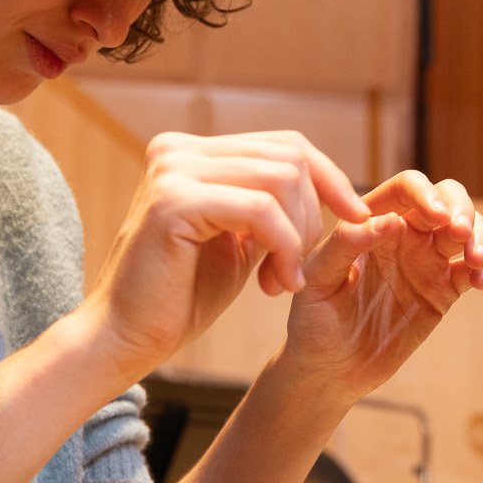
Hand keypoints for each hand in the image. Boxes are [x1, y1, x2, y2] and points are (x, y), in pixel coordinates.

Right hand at [80, 131, 369, 379]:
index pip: (283, 144)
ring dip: (298, 238)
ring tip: (283, 282)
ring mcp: (172, 170)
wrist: (125, 338)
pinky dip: (283, 247)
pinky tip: (276, 284)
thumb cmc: (180, 298)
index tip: (357, 218)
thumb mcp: (239, 240)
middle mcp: (177, 150)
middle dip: (314, 215)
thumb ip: (270, 206)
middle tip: (299, 270)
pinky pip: (260, 210)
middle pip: (288, 156)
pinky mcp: (173, 201)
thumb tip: (329, 184)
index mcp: (191, 153)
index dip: (330, 179)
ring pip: (280, 180)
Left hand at [279, 171, 482, 401]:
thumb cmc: (313, 320)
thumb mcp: (318, 279)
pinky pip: (473, 271)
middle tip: (461, 234)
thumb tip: (392, 221)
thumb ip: (347, 245)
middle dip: (463, 210)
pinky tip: (481, 281)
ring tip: (476, 262)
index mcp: (371, 221)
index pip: (406, 188)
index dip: (426, 193)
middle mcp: (403, 235)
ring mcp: (426, 262)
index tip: (435, 217)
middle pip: (447, 201)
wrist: (329, 369)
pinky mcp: (443, 292)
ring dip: (481, 237)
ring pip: (467, 231)